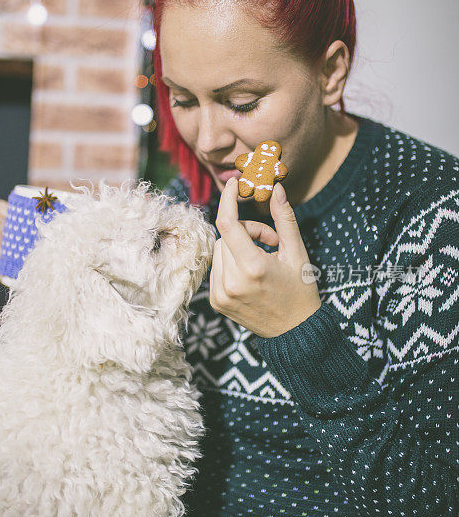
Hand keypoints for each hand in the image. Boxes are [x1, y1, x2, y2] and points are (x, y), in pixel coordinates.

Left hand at [210, 177, 321, 337]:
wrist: (294, 332)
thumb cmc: (300, 291)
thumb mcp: (297, 254)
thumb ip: (284, 220)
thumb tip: (276, 189)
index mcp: (253, 268)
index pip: (228, 224)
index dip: (228, 199)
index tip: (233, 184)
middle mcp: (231, 282)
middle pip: (226, 235)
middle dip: (247, 231)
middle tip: (270, 241)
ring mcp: (220, 294)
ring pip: (220, 250)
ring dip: (237, 247)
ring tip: (262, 260)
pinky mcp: (216, 302)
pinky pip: (217, 268)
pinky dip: (231, 263)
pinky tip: (250, 275)